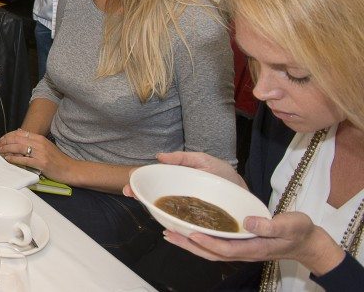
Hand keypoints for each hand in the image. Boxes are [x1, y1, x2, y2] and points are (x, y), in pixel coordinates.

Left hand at [0, 129, 75, 182]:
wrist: (70, 169)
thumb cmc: (57, 159)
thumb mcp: (45, 145)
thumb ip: (33, 140)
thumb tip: (18, 133)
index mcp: (39, 138)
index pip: (19, 133)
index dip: (8, 135)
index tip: (1, 139)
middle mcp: (39, 143)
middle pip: (17, 139)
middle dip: (5, 141)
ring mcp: (40, 153)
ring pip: (19, 147)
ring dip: (7, 149)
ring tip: (0, 151)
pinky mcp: (41, 163)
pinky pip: (24, 159)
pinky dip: (14, 158)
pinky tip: (8, 159)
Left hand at [165, 211, 344, 274]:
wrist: (306, 242)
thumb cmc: (299, 231)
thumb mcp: (289, 224)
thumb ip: (269, 224)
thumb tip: (248, 221)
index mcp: (255, 247)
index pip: (227, 249)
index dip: (208, 243)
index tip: (192, 234)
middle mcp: (244, 251)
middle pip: (212, 253)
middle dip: (189, 245)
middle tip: (169, 233)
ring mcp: (241, 250)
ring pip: (211, 251)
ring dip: (190, 244)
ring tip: (171, 232)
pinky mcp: (240, 244)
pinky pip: (215, 245)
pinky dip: (199, 241)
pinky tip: (189, 231)